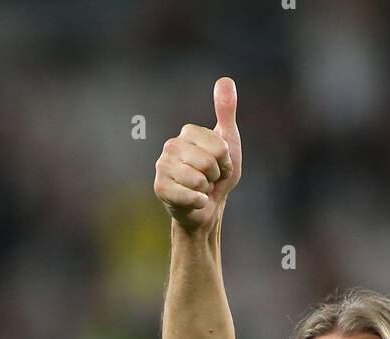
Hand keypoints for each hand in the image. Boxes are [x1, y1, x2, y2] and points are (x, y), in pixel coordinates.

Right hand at [154, 76, 242, 231]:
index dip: (225, 161)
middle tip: (210, 180)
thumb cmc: (218, 177)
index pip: (218, 146)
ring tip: (201, 189)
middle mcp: (171, 145)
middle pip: (208, 162)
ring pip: (199, 179)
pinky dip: (199, 202)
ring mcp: (163, 166)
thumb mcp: (228, 143)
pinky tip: (194, 201)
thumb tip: (225, 79)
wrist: (208, 209)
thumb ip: (226, 112)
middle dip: (216, 176)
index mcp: (188, 132)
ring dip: (206, 190)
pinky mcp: (160, 188)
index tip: (220, 166)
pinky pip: (190, 196)